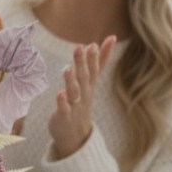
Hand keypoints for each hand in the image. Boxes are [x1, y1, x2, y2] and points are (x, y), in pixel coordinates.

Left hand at [48, 36, 115, 157]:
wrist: (75, 134)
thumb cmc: (82, 100)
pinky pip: (64, 109)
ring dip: (71, 80)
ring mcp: (74, 105)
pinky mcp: (64, 116)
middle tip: (79, 48)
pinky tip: (59, 94)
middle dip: (82, 63)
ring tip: (67, 68)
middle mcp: (83, 94)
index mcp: (89, 84)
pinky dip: (62, 102)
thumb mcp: (92, 80)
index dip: (94, 58)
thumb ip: (101, 59)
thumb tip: (112, 37)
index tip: (93, 44)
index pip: (94, 69)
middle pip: (84, 77)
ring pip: (74, 92)